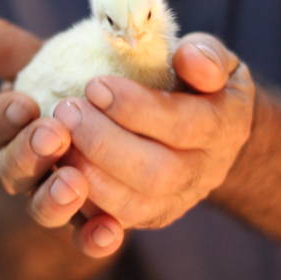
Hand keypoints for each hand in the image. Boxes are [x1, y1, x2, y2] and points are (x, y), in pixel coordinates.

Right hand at [0, 19, 123, 258]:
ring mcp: (65, 194)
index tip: (25, 102)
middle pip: (12, 171)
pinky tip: (109, 231)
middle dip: (26, 154)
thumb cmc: (108, 78)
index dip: (3, 115)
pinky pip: (90, 237)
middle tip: (52, 134)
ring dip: (54, 197)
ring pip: (45, 208)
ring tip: (73, 182)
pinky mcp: (101, 218)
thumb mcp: (78, 54)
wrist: (161, 111)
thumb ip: (37, 48)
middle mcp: (35, 164)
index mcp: (22, 121)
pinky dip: (94, 237)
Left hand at [54, 33, 254, 230]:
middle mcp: (201, 172)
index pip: (181, 125)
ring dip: (88, 174)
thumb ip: (205, 54)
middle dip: (103, 142)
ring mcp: (173, 201)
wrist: (206, 133)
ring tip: (58, 137)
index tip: (94, 85)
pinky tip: (62, 175)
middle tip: (67, 111)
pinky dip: (84, 210)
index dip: (134, 107)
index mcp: (222, 127)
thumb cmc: (199, 85)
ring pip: (131, 206)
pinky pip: (113, 226)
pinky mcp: (146, 217)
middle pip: (155, 174)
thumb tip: (189, 57)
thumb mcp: (213, 60)